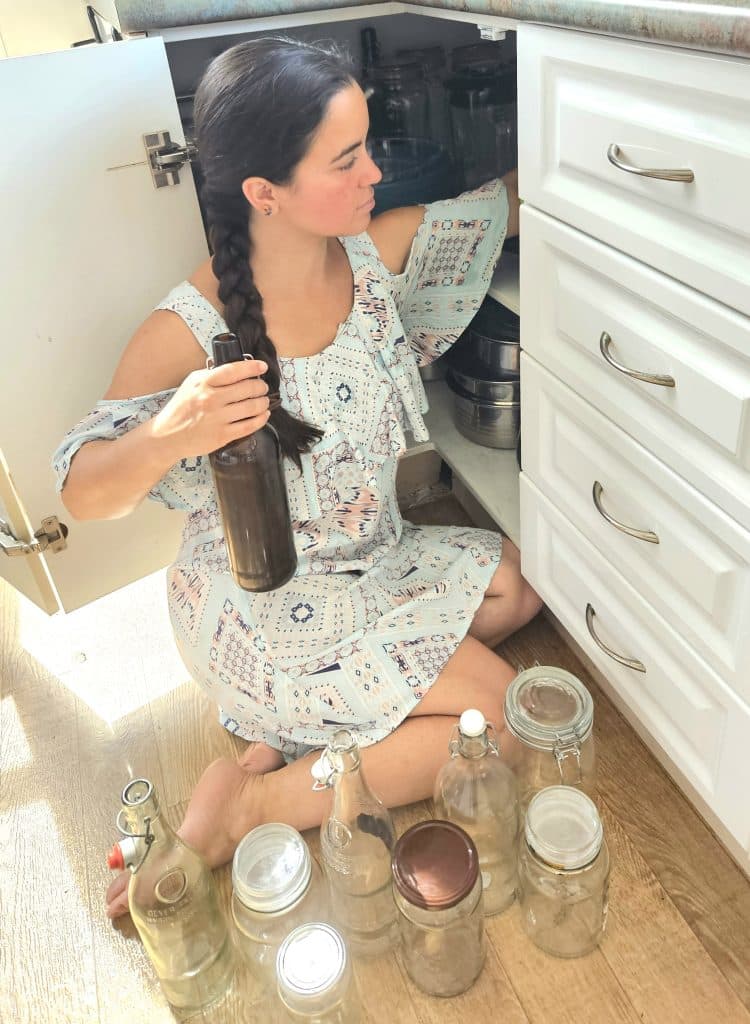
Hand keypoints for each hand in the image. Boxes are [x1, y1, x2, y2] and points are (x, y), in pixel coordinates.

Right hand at [151, 358, 270, 459]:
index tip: (262, 367)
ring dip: (263, 402)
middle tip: (262, 387)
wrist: (169, 435)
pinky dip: (261, 419)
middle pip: (247, 388)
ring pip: (252, 407)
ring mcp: (218, 418)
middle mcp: (212, 400)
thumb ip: (210, 375)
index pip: (233, 371)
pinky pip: (249, 426)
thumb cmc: (181, 409)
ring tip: (264, 400)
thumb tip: (234, 370)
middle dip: (260, 386)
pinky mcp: (223, 435)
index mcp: (204, 384)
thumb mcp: (191, 384)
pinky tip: (264, 415)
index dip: (252, 367)